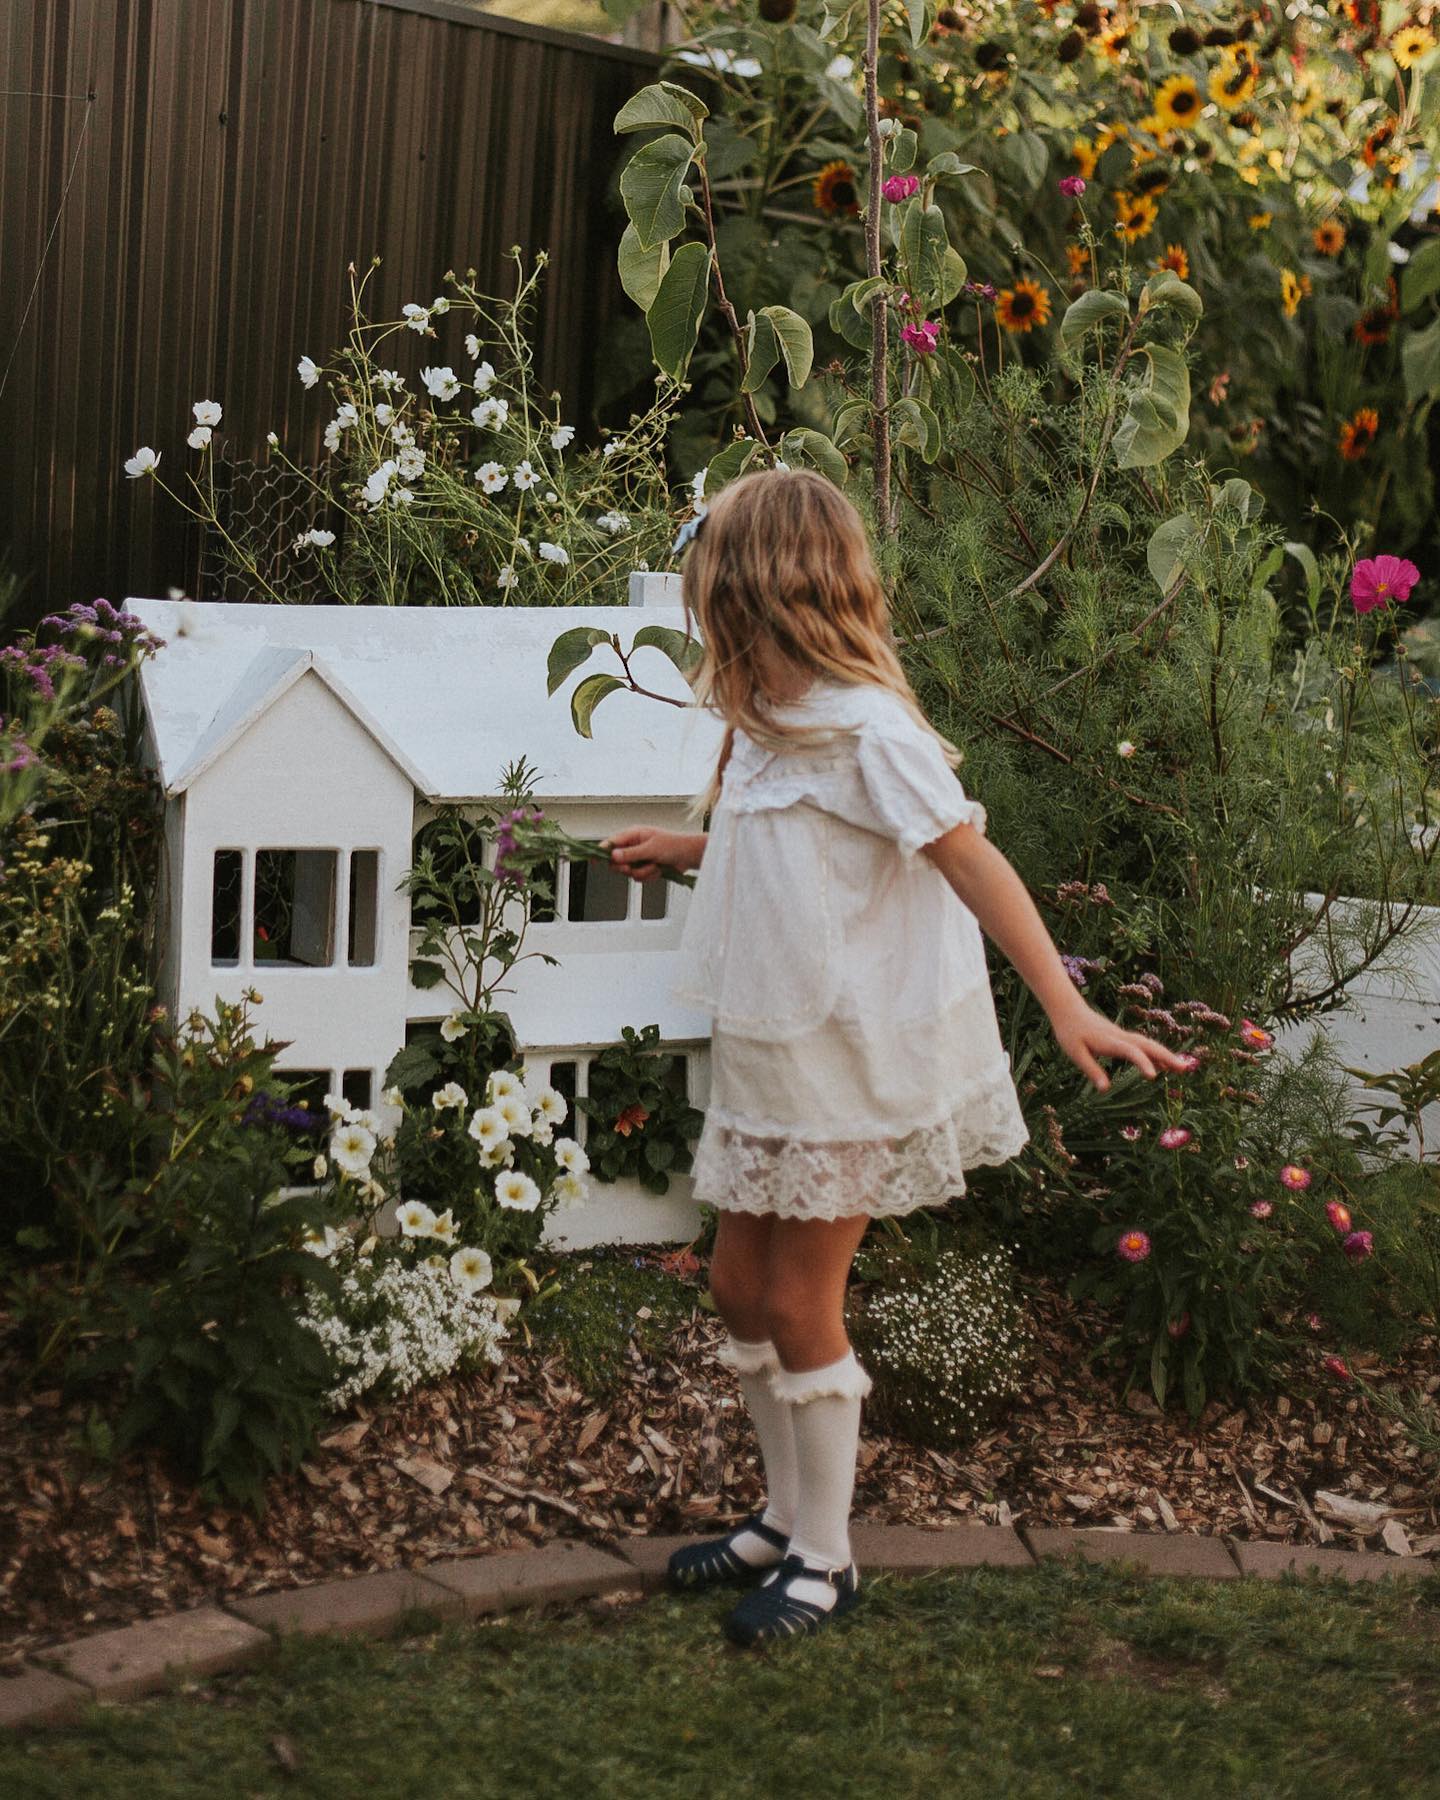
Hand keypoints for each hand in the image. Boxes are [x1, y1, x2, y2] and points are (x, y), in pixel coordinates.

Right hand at [602, 827, 703, 882]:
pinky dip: (649, 876)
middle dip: (626, 867)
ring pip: (628, 872)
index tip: (592, 859)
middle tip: (633, 867)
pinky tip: (658, 869)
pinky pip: (639, 877)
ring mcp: (639, 858)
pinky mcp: (645, 868)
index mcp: (632, 835)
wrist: (689, 856)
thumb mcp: (651, 848)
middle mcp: (633, 846)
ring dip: (642, 872)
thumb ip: (631, 853)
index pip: (610, 843)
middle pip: (616, 861)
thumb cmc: (673, 845)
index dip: (600, 851)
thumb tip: (613, 855)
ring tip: (655, 865)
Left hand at [1052, 1003, 1195, 1091]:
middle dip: (1166, 1056)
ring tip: (1183, 1068)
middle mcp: (1120, 1037)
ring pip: (1148, 1044)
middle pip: (1147, 1045)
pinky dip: (1155, 1053)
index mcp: (1109, 1041)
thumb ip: (1091, 1070)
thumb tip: (1105, 1090)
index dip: (1142, 1062)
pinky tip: (1163, 1065)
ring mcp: (1123, 1035)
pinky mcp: (1122, 1037)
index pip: (1130, 1051)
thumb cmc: (1070, 1033)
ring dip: (1165, 1055)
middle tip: (1185, 1068)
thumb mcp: (1075, 1054)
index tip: (1153, 1076)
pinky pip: (1142, 1045)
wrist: (1068, 1009)